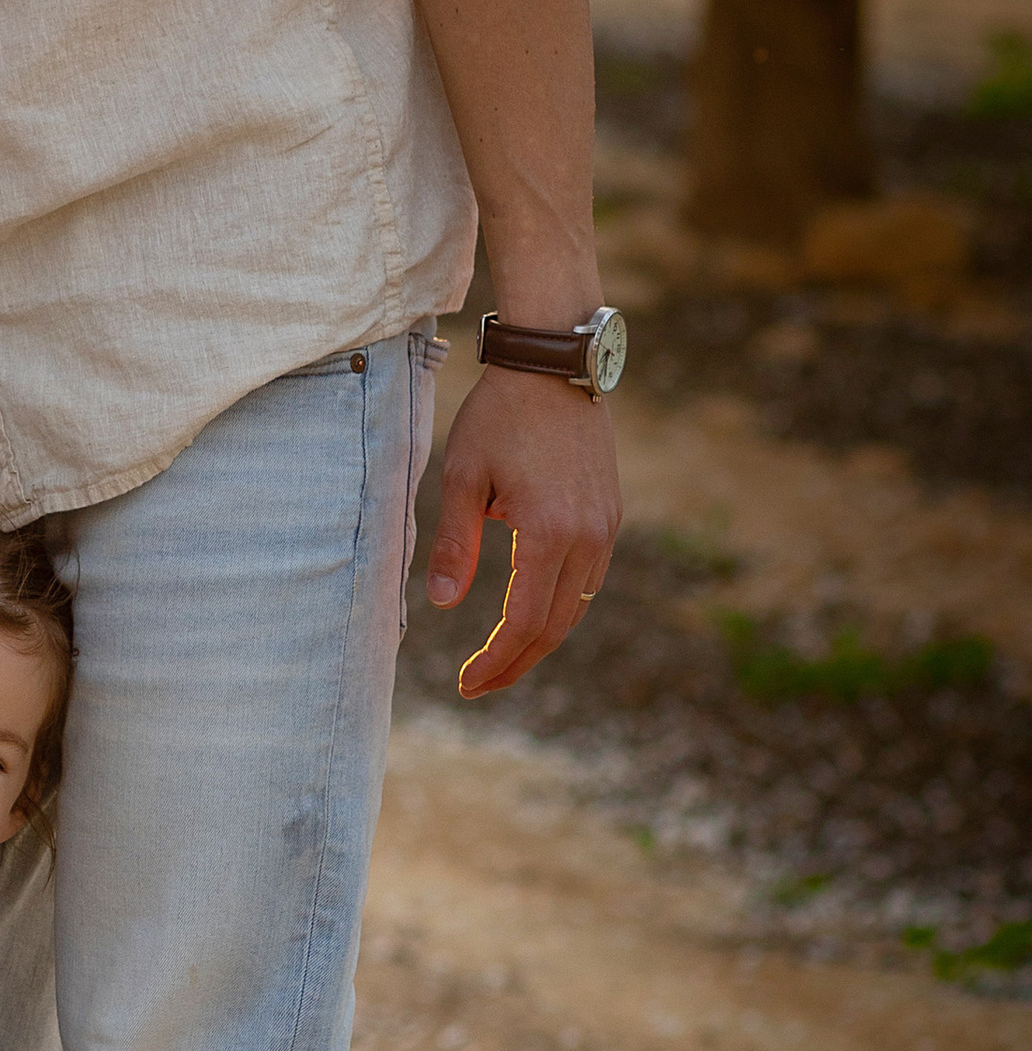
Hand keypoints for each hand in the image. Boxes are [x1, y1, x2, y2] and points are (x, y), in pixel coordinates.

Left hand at [424, 370, 620, 696]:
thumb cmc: (500, 416)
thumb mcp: (463, 478)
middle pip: (555, 627)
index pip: (523, 622)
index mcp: (549, 533)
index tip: (466, 683)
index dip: (496, 660)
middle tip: (478, 686)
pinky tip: (529, 612)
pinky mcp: (610, 514)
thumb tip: (441, 603)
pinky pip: (588, 578)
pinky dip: (559, 606)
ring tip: (500, 658)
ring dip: (539, 638)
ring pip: (577, 607)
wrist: (554, 364)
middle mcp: (588, 537)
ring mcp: (606, 526)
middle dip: (515, 663)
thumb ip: (454, 543)